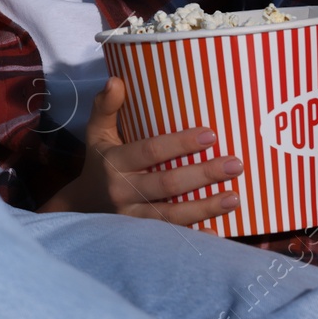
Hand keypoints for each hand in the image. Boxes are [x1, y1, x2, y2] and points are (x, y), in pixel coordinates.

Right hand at [41, 77, 242, 224]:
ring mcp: (132, 218)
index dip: (179, 144)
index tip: (210, 135)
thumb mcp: (96, 133)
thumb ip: (106, 107)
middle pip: (167, 184)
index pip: (150, 151)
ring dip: (205, 207)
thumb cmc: (99, 163)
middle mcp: (123, 191)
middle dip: (203, 174)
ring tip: (235, 198)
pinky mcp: (142, 237)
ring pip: (172, 215)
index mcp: (115, 162)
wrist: (82, 208)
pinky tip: (218, 231)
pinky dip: (195, 236)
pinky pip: (171, 238)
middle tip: (235, 164)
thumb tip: (116, 80)